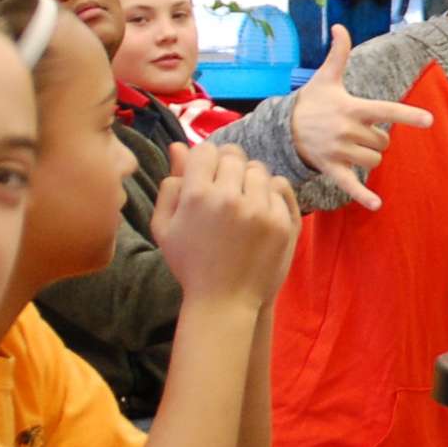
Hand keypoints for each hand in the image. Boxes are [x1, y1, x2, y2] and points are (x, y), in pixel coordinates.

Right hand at [151, 143, 300, 307]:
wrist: (225, 300)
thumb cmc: (190, 263)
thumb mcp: (166, 227)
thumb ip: (170, 185)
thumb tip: (178, 146)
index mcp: (197, 195)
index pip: (205, 150)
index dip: (205, 160)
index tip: (206, 176)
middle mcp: (229, 197)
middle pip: (233, 155)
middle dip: (228, 166)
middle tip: (225, 188)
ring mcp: (259, 209)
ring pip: (258, 169)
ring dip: (249, 179)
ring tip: (242, 201)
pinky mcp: (281, 221)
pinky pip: (278, 187)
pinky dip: (268, 195)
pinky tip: (258, 212)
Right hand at [289, 25, 434, 209]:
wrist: (282, 129)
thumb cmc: (311, 101)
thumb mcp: (325, 77)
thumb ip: (338, 53)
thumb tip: (340, 26)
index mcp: (352, 108)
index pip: (386, 111)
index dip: (408, 115)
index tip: (429, 120)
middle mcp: (347, 131)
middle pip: (384, 142)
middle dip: (378, 139)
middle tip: (359, 132)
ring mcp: (339, 152)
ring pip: (375, 161)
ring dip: (372, 157)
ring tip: (354, 148)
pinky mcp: (332, 169)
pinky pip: (351, 185)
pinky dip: (363, 196)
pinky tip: (377, 205)